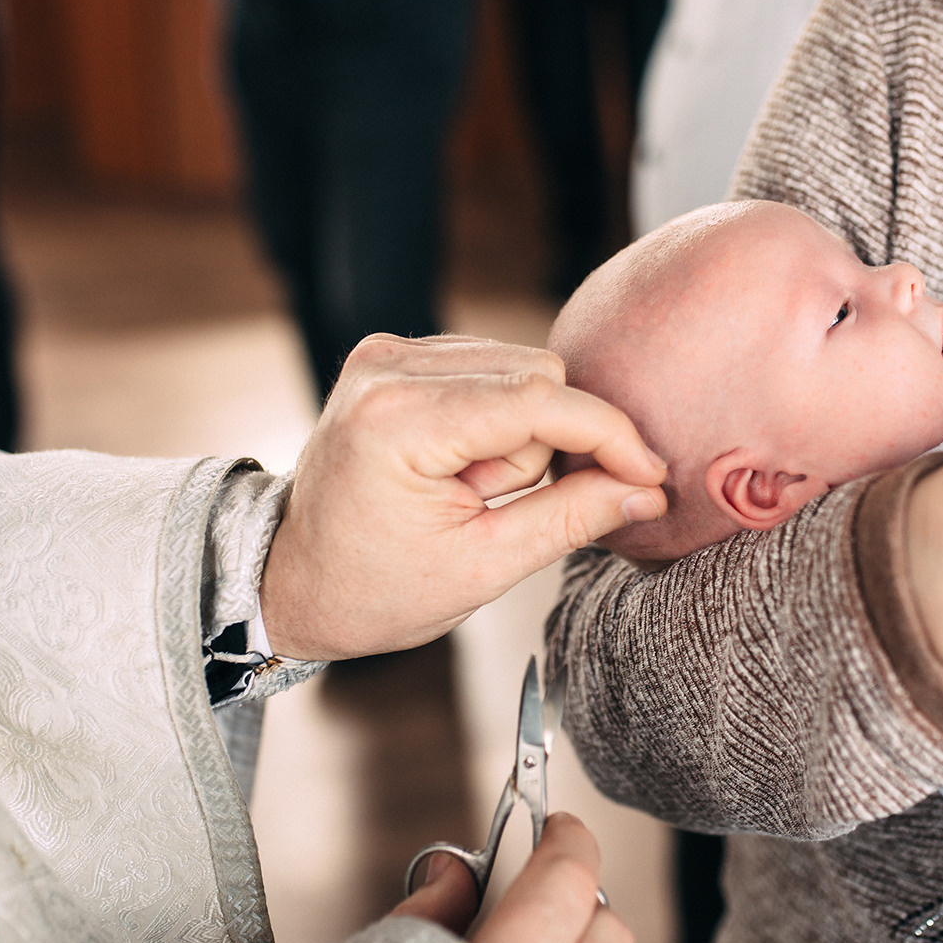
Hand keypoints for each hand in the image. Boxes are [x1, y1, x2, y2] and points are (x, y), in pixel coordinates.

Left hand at [260, 335, 666, 659]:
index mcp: (398, 420)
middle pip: (537, 375)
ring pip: (520, 369)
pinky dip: (496, 421)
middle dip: (546, 445)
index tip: (650, 475)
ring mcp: (386, 353)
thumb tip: (646, 491)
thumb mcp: (482, 568)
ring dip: (519, 436)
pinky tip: (461, 469)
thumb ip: (569, 519)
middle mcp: (387, 366)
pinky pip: (490, 369)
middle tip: (498, 509)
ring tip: (469, 494)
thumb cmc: (373, 588)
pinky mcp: (393, 355)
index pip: (539, 399)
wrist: (292, 580)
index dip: (608, 435)